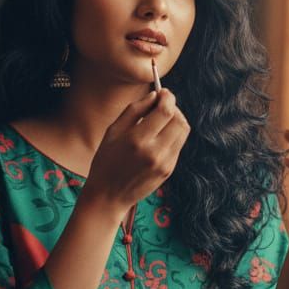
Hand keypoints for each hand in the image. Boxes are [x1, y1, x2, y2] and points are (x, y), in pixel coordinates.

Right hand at [82, 88, 190, 214]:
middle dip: (174, 108)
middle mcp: (155, 152)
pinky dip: (173, 135)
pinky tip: (159, 136)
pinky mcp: (169, 170)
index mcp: (138, 140)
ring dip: (176, 120)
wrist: (108, 195)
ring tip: (162, 119)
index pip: (166, 111)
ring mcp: (164, 163)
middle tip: (163, 105)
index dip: (168, 98)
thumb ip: (135, 110)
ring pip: (183, 132)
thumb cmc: (106, 160)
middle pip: (179, 121)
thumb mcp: (113, 131)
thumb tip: (154, 96)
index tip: (164, 92)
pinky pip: (178, 145)